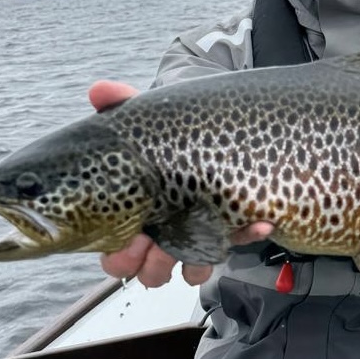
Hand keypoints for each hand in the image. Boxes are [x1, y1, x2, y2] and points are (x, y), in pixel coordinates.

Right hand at [88, 80, 273, 286]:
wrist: (205, 125)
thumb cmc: (164, 134)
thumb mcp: (143, 120)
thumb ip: (120, 104)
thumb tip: (99, 89)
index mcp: (132, 215)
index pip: (116, 253)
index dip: (120, 255)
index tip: (131, 240)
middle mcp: (161, 232)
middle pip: (150, 269)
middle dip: (155, 265)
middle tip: (161, 250)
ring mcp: (196, 232)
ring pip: (191, 265)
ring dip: (198, 259)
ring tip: (209, 242)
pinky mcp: (228, 225)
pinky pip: (238, 238)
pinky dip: (249, 233)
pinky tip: (260, 222)